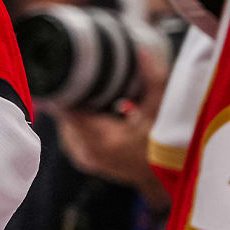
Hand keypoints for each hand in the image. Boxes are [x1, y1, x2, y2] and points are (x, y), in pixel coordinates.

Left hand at [52, 46, 170, 205]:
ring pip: (65, 123)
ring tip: (96, 101)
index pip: (65, 106)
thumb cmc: (163, 144)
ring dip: (77, 111)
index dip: (67, 87)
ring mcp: (81, 157)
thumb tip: (142, 50)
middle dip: (75, 97)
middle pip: (64, 113)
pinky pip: (71, 133)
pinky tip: (97, 116)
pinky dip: (81, 124)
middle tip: (90, 84)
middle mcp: (84, 150)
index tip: (73, 72)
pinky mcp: (82, 160)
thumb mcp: (159, 109)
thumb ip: (152, 79)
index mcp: (98, 137)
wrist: (166, 179)